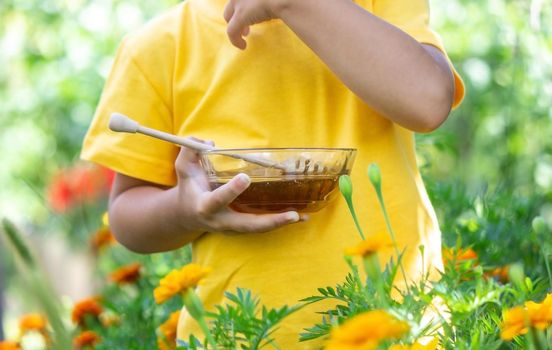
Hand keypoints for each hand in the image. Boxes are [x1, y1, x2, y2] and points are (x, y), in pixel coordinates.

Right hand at [174, 140, 304, 232]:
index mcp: (204, 206)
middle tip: (291, 214)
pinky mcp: (242, 229)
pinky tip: (300, 218)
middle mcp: (220, 221)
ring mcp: (233, 228)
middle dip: (269, 221)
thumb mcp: (183, 167)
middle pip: (247, 225)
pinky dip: (280, 223)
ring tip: (300, 217)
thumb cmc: (189, 187)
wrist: (187, 216)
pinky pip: (262, 227)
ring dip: (279, 223)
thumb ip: (189, 150)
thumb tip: (207, 142)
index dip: (231, 191)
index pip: (218, 200)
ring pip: (257, 229)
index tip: (245, 178)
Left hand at [223, 0, 281, 48]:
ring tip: (245, 36)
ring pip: (229, 19)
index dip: (244, 8)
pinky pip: (232, 32)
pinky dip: (235, 40)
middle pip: (230, 8)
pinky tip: (243, 46)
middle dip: (236, 18)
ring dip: (236, 28)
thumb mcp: (274, 1)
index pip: (239, 1)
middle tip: (246, 30)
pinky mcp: (239, 17)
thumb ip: (269, 3)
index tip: (252, 17)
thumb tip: (277, 8)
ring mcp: (238, 4)